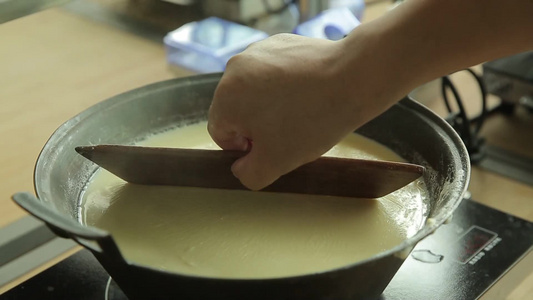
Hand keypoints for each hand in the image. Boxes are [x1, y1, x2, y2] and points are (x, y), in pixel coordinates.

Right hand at [208, 33, 395, 189]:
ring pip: (255, 89)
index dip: (244, 148)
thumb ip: (247, 175)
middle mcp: (234, 67)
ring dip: (271, 104)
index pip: (220, 132)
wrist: (353, 78)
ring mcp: (258, 50)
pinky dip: (285, 84)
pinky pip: (273, 71)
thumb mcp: (274, 164)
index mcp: (225, 97)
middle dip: (257, 124)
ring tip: (301, 111)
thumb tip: (241, 166)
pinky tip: (308, 92)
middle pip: (237, 108)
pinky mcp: (281, 41)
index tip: (271, 149)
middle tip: (288, 133)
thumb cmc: (310, 122)